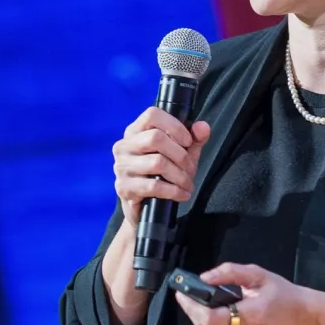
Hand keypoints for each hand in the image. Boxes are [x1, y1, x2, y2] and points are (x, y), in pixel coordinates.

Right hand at [113, 108, 210, 227]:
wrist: (146, 209)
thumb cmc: (164, 176)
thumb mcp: (182, 154)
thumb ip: (194, 139)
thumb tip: (203, 127)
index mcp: (135, 132)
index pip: (152, 115)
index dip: (175, 126)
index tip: (188, 142)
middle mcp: (124, 146)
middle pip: (156, 138)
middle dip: (181, 155)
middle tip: (191, 170)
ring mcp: (121, 167)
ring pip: (157, 162)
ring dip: (180, 176)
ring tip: (188, 184)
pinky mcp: (123, 187)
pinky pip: (154, 186)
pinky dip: (174, 191)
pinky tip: (182, 195)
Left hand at [173, 263, 306, 324]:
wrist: (306, 320)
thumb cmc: (284, 294)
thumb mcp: (260, 275)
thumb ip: (230, 273)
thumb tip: (204, 278)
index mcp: (251, 315)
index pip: (212, 318)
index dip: (192, 306)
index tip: (182, 292)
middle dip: (192, 310)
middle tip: (186, 294)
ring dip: (201, 316)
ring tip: (200, 300)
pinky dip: (214, 324)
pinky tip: (218, 312)